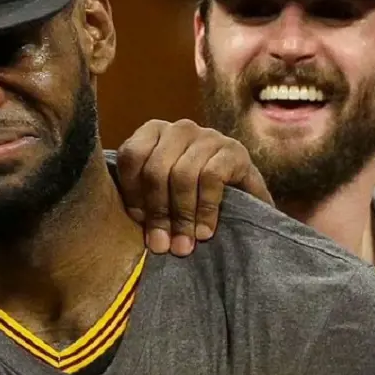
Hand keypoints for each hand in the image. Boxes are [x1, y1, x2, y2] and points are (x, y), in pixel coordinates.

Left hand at [116, 119, 271, 255]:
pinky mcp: (234, 150)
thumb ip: (143, 202)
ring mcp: (208, 136)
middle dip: (158, 212)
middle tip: (162, 245)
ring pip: (182, 174)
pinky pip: (211, 177)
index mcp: (154, 133)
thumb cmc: (192, 200)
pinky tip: (204, 231)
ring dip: (182, 215)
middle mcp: (180, 129)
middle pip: (156, 169)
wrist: (245, 201)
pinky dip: (205, 208)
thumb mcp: (161, 197)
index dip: (133, 193)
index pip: (132, 156)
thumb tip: (129, 230)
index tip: (139, 223)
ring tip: (184, 244)